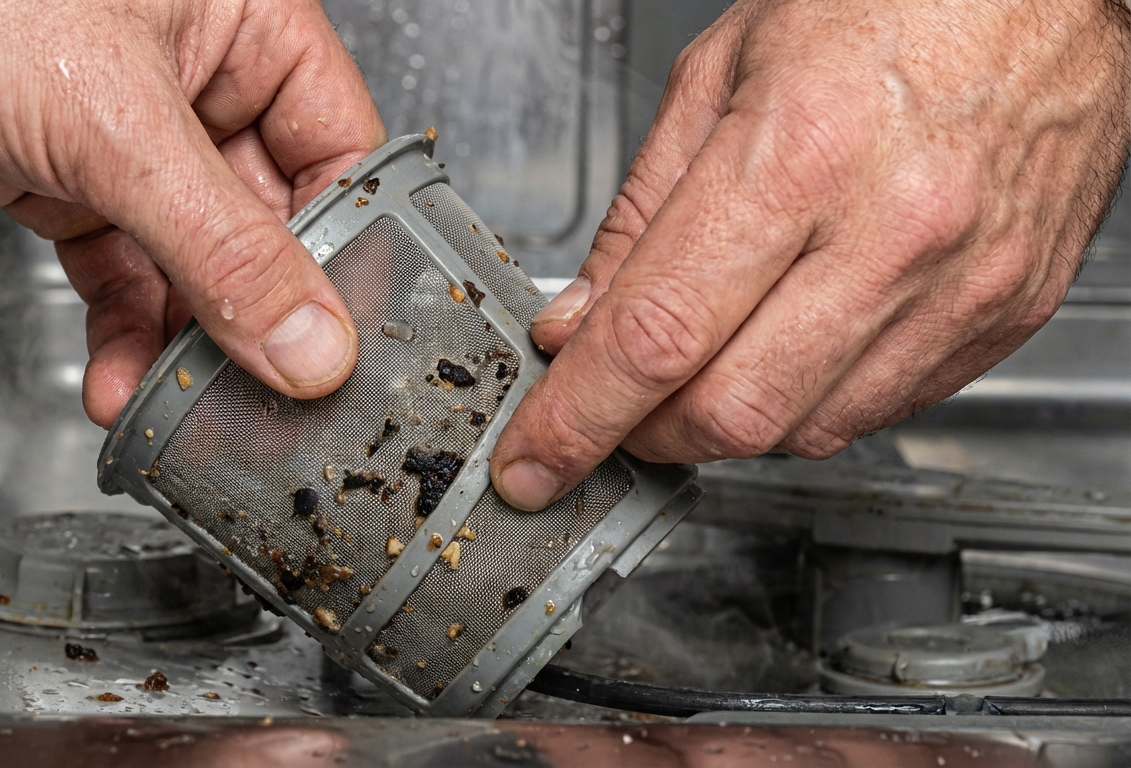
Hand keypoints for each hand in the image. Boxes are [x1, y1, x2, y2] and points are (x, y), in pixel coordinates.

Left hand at [0, 0, 384, 426]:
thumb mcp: (118, 123)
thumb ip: (222, 244)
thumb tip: (309, 340)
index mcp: (255, 36)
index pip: (345, 163)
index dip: (353, 259)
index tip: (347, 344)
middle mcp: (207, 91)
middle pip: (272, 231)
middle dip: (258, 321)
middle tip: (266, 397)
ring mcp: (138, 145)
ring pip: (194, 269)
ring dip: (184, 346)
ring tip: (182, 407)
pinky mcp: (74, 186)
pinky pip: (123, 277)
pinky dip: (123, 334)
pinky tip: (123, 379)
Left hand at [491, 0, 1130, 509]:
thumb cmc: (894, 3)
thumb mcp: (720, 74)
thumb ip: (640, 213)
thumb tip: (583, 320)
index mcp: (798, 154)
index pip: (656, 335)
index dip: (577, 419)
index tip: (536, 459)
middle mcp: (890, 231)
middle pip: (729, 411)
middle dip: (646, 434)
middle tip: (616, 411)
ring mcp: (959, 285)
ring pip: (805, 430)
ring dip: (726, 423)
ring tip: (706, 365)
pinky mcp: (1003, 316)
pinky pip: (881, 411)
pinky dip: (809, 405)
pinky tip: (788, 351)